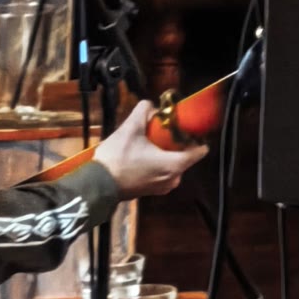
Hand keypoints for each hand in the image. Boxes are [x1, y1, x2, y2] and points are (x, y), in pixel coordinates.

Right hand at [94, 100, 208, 199]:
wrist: (98, 185)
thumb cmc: (118, 158)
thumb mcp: (130, 128)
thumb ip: (144, 110)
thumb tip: (150, 106)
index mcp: (174, 165)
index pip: (200, 150)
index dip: (195, 136)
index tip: (184, 127)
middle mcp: (173, 179)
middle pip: (185, 156)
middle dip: (176, 143)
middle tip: (163, 131)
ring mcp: (163, 188)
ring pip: (173, 164)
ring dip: (166, 153)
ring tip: (151, 142)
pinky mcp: (152, 192)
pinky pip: (163, 173)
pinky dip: (158, 163)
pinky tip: (144, 155)